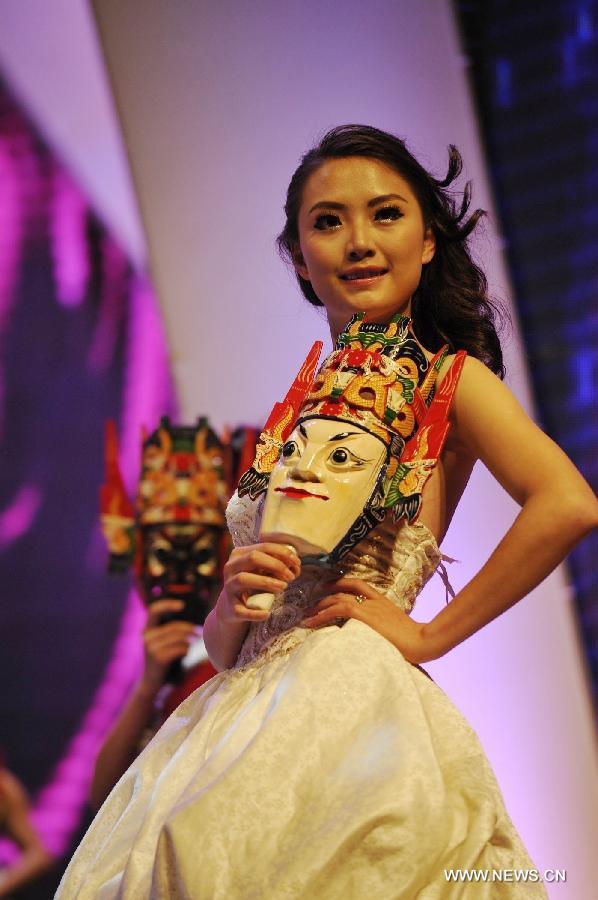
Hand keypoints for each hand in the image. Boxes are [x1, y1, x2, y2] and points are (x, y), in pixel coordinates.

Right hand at [141, 599, 199, 692]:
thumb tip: (190, 620)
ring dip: (189, 641)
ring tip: (192, 644)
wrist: (151, 682)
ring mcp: (151, 647)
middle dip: (189, 628)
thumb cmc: (161, 658)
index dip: (167, 605)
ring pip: (178, 638)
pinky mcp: (158, 658)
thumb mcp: (160, 642)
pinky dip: (186, 649)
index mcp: (146, 630)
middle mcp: (146, 637)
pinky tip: (186, 653)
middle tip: (198, 632)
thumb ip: (168, 630)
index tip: (182, 605)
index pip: (153, 610)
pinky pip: (179, 649)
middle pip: (173, 626)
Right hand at [215, 542, 300, 624]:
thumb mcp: (261, 572)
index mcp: (240, 555)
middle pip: (253, 557)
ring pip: (243, 579)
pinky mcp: (230, 608)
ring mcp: (228, 588)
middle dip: (276, 565)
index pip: (264, 547)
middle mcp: (231, 568)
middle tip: (291, 577)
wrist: (231, 610)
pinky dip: (255, 613)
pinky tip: (267, 613)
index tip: (297, 563)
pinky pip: (241, 610)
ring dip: (266, 582)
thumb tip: (295, 564)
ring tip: (283, 587)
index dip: (283, 553)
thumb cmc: (252, 586)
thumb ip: (275, 565)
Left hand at [302, 576, 440, 664]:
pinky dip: (322, 614)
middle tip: (311, 604)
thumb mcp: (396, 629)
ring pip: (338, 598)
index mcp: (383, 601)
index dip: (341, 583)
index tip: (328, 588)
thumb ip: (383, 627)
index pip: (358, 584)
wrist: (423, 641)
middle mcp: (374, 599)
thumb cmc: (414, 641)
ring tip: (307, 615)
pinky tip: (311, 621)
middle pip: (345, 588)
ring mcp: (369, 605)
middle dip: (325, 595)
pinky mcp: (364, 614)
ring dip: (319, 606)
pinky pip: (338, 608)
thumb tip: (370, 635)